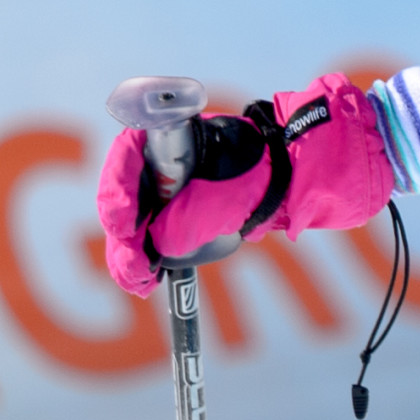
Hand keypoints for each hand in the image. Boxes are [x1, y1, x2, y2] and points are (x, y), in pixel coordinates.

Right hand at [95, 75, 398, 298]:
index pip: (126, 159)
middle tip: (132, 270)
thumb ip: (183, 226)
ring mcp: (173, 183)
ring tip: (138, 283)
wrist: (303, 178)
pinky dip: (148, 254)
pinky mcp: (184, 207)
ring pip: (139, 218)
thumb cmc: (264, 177)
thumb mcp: (219, 203)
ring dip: (132, 251)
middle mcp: (165, 157)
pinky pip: (156, 230)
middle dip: (125, 234)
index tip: (121, 224)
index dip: (117, 194)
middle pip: (128, 194)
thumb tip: (153, 251)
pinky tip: (145, 279)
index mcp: (170, 137)